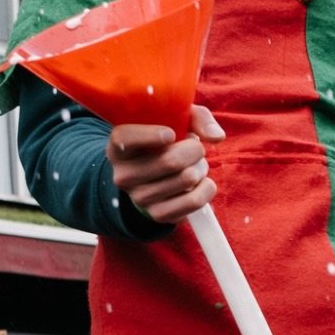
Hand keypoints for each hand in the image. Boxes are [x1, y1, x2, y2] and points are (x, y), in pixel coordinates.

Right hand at [107, 104, 223, 223]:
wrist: (159, 173)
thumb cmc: (169, 138)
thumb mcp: (177, 119)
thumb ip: (197, 119)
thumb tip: (216, 136)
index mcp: (118, 147)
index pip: (124, 139)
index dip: (150, 135)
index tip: (171, 133)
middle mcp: (123, 175)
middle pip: (170, 161)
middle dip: (194, 149)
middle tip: (195, 146)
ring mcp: (139, 198)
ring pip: (187, 179)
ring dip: (201, 167)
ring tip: (194, 163)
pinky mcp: (158, 214)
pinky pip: (194, 201)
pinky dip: (206, 188)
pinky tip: (201, 180)